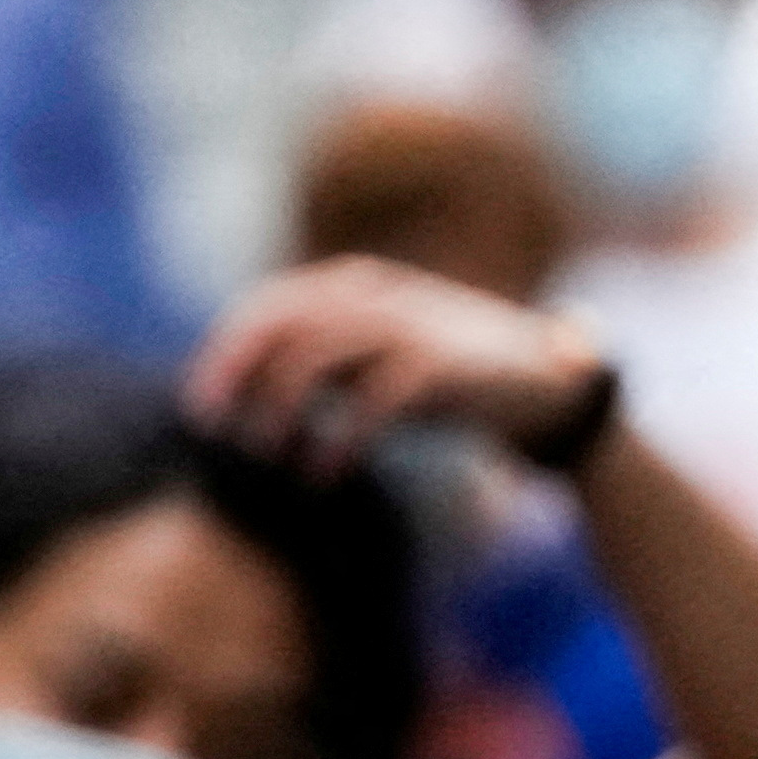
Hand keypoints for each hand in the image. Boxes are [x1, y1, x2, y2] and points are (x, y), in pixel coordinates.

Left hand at [188, 258, 611, 470]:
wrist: (553, 391)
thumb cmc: (461, 381)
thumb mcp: (387, 356)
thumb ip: (333, 357)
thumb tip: (260, 389)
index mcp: (362, 286)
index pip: (271, 305)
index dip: (228, 351)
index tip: (203, 404)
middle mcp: (381, 297)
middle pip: (282, 324)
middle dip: (237, 374)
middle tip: (213, 428)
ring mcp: (410, 328)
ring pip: (316, 356)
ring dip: (279, 408)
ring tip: (263, 456)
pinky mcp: (440, 369)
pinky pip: (371, 402)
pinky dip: (339, 439)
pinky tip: (322, 472)